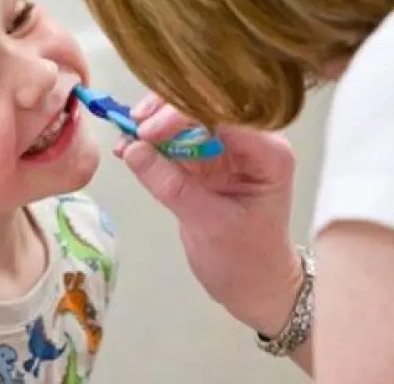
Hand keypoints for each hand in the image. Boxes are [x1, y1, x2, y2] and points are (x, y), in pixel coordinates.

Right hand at [114, 93, 303, 335]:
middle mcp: (250, 141)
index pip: (225, 113)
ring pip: (186, 118)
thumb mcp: (209, 224)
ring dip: (153, 124)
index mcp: (268, 151)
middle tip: (132, 129)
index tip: (149, 131)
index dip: (184, 114)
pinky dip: (151, 142)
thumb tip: (132, 149)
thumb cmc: (247, 260)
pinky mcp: (205, 160)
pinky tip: (127, 148)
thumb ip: (172, 186)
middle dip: (166, 113)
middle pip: (205, 106)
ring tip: (125, 138)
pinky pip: (175, 140)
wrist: (255, 287)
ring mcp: (226, 148)